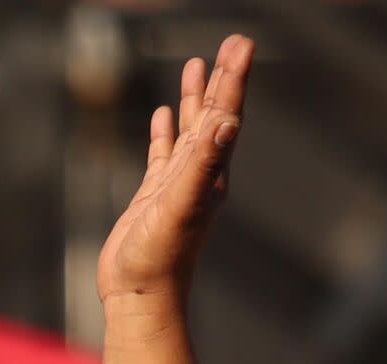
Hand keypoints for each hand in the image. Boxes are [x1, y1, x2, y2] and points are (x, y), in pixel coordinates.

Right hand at [96, 34, 254, 308]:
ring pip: (190, 130)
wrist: (142, 298)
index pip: (226, 115)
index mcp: (211, 174)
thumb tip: (228, 123)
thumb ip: (204, 163)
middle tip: (235, 41)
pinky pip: (163, 153)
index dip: (234, 79)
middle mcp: (201, 177)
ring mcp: (178, 186)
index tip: (243, 43)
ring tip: (198, 64)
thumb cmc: (161, 257)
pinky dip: (166, 131)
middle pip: (215, 116)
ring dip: (196, 98)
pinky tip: (164, 115)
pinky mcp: (155, 196)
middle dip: (223, 79)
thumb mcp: (182, 204)